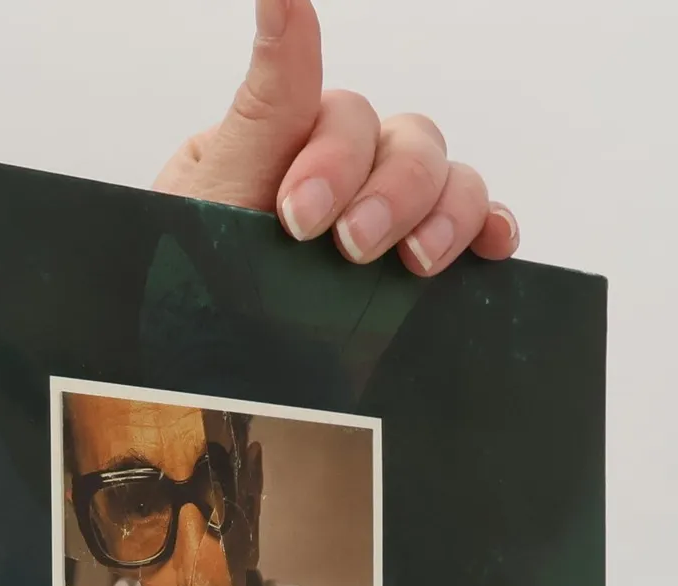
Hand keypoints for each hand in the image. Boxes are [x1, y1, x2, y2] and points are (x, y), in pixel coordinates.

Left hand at [153, 0, 518, 276]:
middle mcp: (340, 174)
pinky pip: (473, 227)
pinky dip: (488, 229)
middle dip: (383, 191)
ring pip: (444, 177)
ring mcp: (382, 220)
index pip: (331, 111)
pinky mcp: (413, 273)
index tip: (298, 215)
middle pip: (400, 138)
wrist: (200, 382)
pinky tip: (489, 248)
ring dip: (439, 212)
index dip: (330, 156)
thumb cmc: (189, 298)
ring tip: (412, 263)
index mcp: (281, 147)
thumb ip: (259, 115)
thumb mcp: (205, 209)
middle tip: (347, 248)